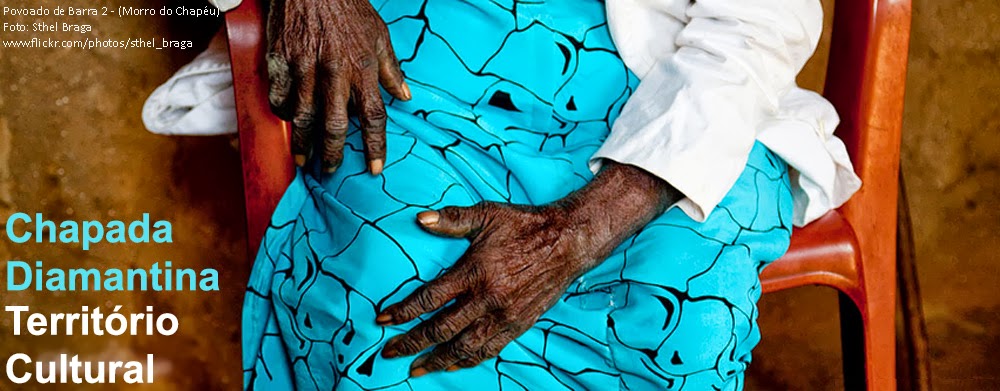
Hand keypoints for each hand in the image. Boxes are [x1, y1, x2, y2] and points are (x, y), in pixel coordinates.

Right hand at [266, 0, 410, 173]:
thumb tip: (405, 96)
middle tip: (331, 171)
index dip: (375, 144)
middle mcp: (334, 70)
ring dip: (304, 142)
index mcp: (362, 66)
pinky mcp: (280, 59)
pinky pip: (279, 97)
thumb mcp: (379, 33)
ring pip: (303, 116)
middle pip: (334, 123)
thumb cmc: (347, 6)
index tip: (375, 167)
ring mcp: (304, 66)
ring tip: (305, 159)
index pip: (373, 114)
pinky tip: (288, 123)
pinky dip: (283, 114)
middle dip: (333, 153)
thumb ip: (392, 68)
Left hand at [376, 163, 683, 376]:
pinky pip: (489, 349)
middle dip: (411, 343)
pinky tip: (452, 365)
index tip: (382, 319)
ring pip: (464, 347)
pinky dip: (468, 361)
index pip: (430, 299)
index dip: (403, 312)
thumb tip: (420, 219)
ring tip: (416, 368)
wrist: (568, 241)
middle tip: (389, 352)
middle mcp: (488, 299)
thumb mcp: (488, 214)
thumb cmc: (525, 224)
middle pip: (441, 329)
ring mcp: (504, 315)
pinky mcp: (519, 324)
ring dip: (436, 360)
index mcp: (475, 272)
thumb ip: (452, 220)